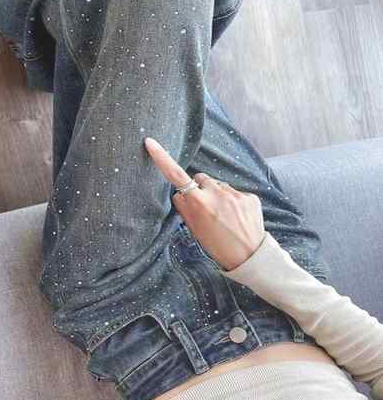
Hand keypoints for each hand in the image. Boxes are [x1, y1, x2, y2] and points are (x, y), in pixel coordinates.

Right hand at [144, 137, 265, 270]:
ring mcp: (235, 194)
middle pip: (201, 178)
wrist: (249, 257)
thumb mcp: (194, 229)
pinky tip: (237, 216)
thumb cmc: (217, 245)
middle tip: (206, 208)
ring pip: (219, 185)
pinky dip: (234, 201)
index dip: (162, 158)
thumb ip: (184, 207)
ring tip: (224, 215)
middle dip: (200, 188)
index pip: (176, 176)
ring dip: (218, 195)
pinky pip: (236, 192)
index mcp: (199, 203)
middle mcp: (216, 194)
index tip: (150, 142)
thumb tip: (179, 193)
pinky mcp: (250, 196)